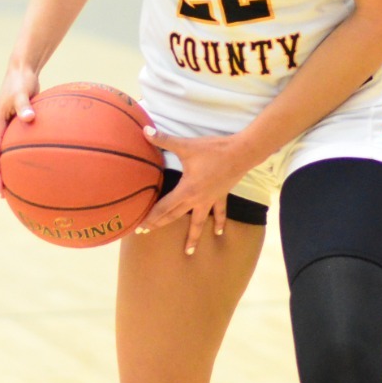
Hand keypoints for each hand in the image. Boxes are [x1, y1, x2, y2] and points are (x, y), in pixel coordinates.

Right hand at [0, 65, 39, 192]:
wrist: (21, 70)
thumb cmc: (21, 80)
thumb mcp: (22, 92)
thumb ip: (25, 105)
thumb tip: (30, 118)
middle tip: (4, 196)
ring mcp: (4, 129)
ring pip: (2, 155)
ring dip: (5, 171)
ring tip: (15, 188)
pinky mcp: (14, 126)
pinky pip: (13, 147)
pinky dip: (18, 159)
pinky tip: (31, 166)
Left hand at [136, 127, 260, 255]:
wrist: (241, 153)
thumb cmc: (213, 150)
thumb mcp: (186, 145)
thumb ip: (164, 140)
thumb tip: (145, 131)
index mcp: (187, 190)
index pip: (164, 207)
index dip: (151, 217)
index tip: (140, 227)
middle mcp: (197, 199)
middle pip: (175, 216)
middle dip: (160, 225)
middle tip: (146, 234)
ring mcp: (210, 200)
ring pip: (199, 222)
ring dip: (193, 237)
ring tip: (189, 252)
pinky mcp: (221, 196)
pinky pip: (219, 213)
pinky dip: (219, 223)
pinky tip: (219, 233)